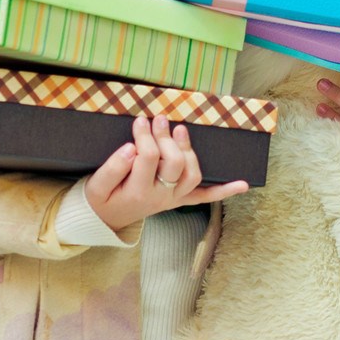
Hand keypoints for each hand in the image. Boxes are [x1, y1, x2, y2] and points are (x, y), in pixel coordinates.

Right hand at [86, 115, 247, 233]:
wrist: (106, 219)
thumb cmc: (102, 198)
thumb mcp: (96, 186)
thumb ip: (112, 168)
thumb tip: (130, 149)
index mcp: (138, 192)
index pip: (148, 158)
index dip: (145, 136)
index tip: (140, 120)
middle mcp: (161, 197)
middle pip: (174, 163)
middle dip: (166, 138)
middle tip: (159, 119)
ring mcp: (173, 199)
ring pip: (192, 174)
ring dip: (189, 151)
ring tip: (180, 130)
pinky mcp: (180, 199)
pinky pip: (205, 197)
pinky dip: (224, 190)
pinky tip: (243, 184)